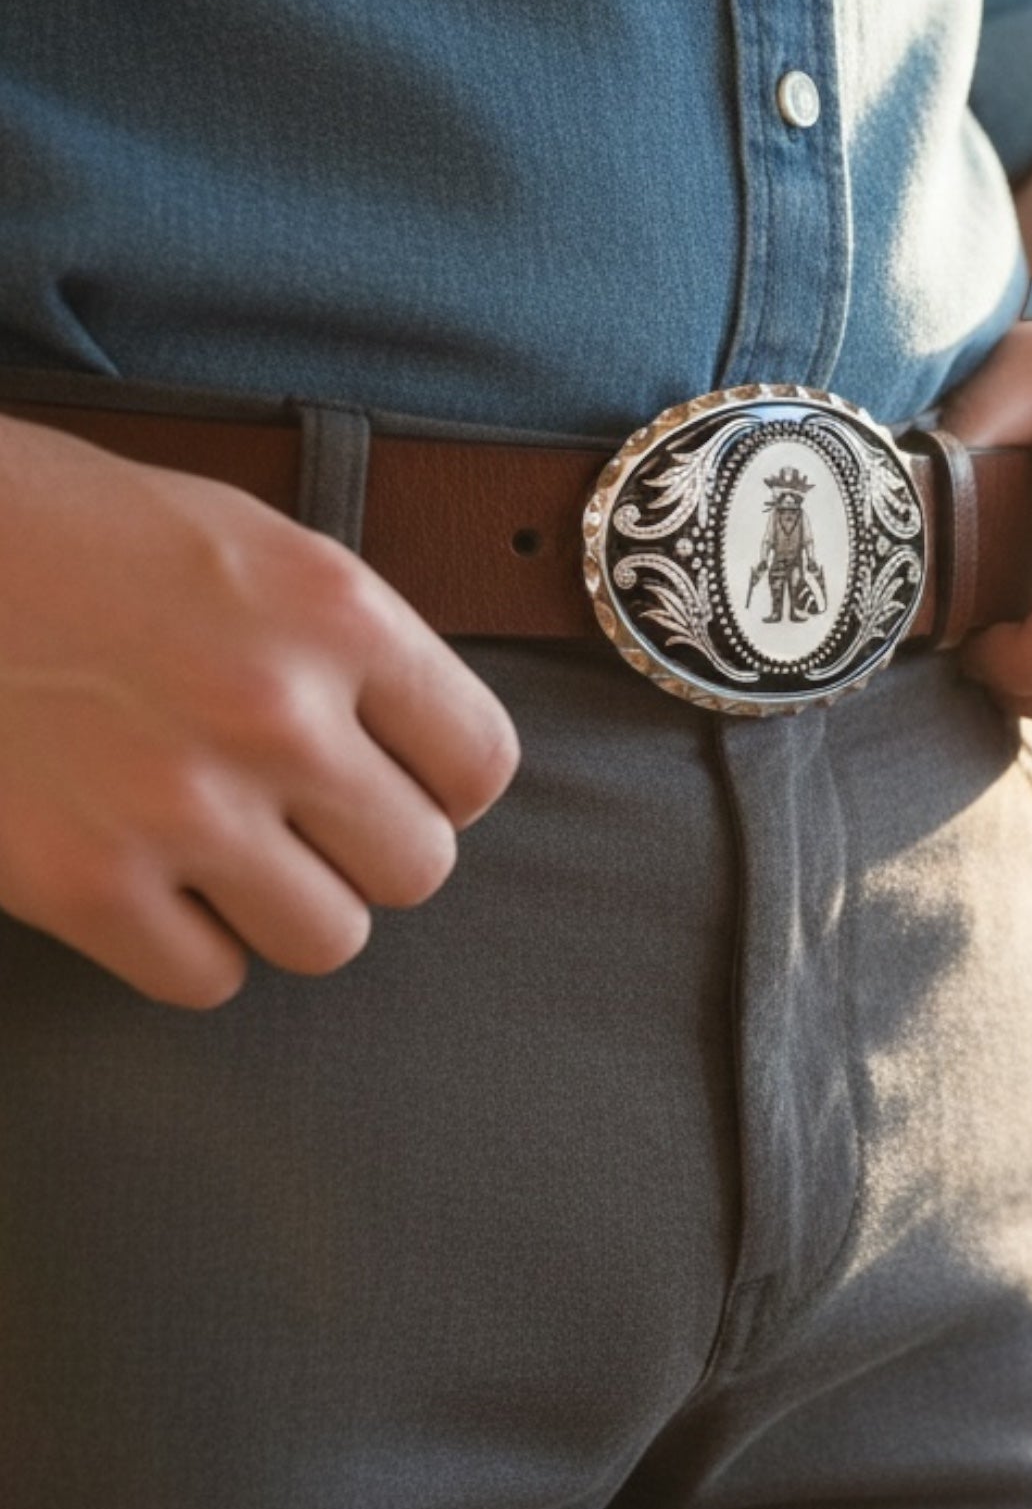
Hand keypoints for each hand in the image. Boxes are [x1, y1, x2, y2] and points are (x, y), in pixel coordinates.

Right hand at [0, 415, 520, 1007]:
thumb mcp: (250, 542)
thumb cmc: (72, 529)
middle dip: (368, 850)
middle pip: (418, 867)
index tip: (403, 781)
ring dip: (288, 907)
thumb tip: (419, 744)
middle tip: (305, 817)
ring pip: (329, 939)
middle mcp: (275, 714)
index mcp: (335, 614)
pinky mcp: (81, 882)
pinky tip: (154, 883)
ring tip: (231, 851)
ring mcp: (179, 806)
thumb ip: (347, 643)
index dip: (448, 786)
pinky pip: (207, 979)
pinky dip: (186, 947)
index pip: (481, 763)